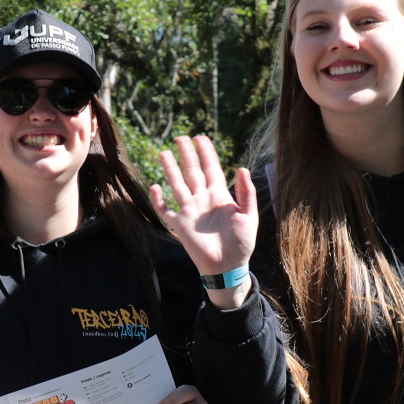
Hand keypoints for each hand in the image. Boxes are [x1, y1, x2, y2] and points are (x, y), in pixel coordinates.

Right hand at [152, 136, 257, 306]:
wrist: (229, 266)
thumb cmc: (242, 243)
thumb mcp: (249, 216)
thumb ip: (246, 193)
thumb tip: (241, 168)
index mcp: (219, 196)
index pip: (211, 168)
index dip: (206, 153)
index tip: (201, 137)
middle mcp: (202, 200)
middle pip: (192, 171)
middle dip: (187, 154)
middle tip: (180, 138)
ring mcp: (190, 211)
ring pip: (177, 185)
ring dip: (170, 169)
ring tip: (164, 152)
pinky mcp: (179, 225)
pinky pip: (165, 210)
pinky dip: (158, 200)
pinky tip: (154, 187)